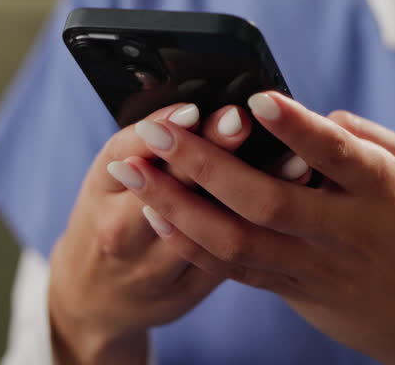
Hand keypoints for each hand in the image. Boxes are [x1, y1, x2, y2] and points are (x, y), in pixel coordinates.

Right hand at [49, 102, 286, 364]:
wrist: (94, 295)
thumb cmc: (110, 214)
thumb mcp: (111, 174)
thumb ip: (148, 140)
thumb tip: (204, 99)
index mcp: (104, 188)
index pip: (131, 150)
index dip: (168, 127)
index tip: (198, 105)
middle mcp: (122, 231)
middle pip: (174, 188)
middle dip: (214, 153)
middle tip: (246, 122)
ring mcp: (154, 267)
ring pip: (211, 231)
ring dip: (259, 191)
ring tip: (298, 163)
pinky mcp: (186, 290)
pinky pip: (229, 261)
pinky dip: (267, 229)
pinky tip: (299, 203)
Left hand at [112, 92, 394, 364]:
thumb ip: (366, 138)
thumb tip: (316, 116)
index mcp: (379, 189)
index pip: (335, 154)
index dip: (296, 128)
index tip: (256, 98)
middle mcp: (343, 230)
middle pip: (267, 201)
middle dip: (205, 164)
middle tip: (158, 131)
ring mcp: (313, 265)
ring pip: (237, 241)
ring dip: (177, 205)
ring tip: (133, 171)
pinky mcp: (290, 288)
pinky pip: (232, 269)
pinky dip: (190, 240)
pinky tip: (155, 212)